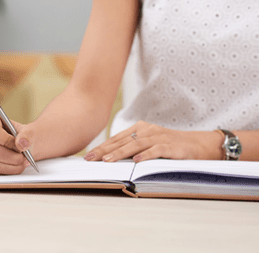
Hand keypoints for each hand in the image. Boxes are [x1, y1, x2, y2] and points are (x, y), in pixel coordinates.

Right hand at [0, 113, 31, 173]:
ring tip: (22, 163)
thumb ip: (27, 135)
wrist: (17, 145)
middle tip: (23, 159)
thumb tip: (22, 144)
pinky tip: (13, 167)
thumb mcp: (27, 131)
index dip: (6, 142)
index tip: (19, 147)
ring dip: (10, 166)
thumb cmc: (19, 136)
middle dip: (11, 157)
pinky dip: (4, 171)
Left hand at [84, 121, 223, 161]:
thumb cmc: (171, 147)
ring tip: (107, 160)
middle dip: (104, 150)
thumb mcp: (150, 144)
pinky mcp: (172, 147)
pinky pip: (156, 150)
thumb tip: (110, 158)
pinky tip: (136, 161)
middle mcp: (148, 130)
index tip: (88, 155)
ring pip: (136, 145)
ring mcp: (160, 137)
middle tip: (90, 158)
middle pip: (122, 141)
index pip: (117, 139)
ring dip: (120, 153)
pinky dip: (146, 155)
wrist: (201, 145)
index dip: (102, 147)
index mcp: (140, 128)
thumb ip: (133, 148)